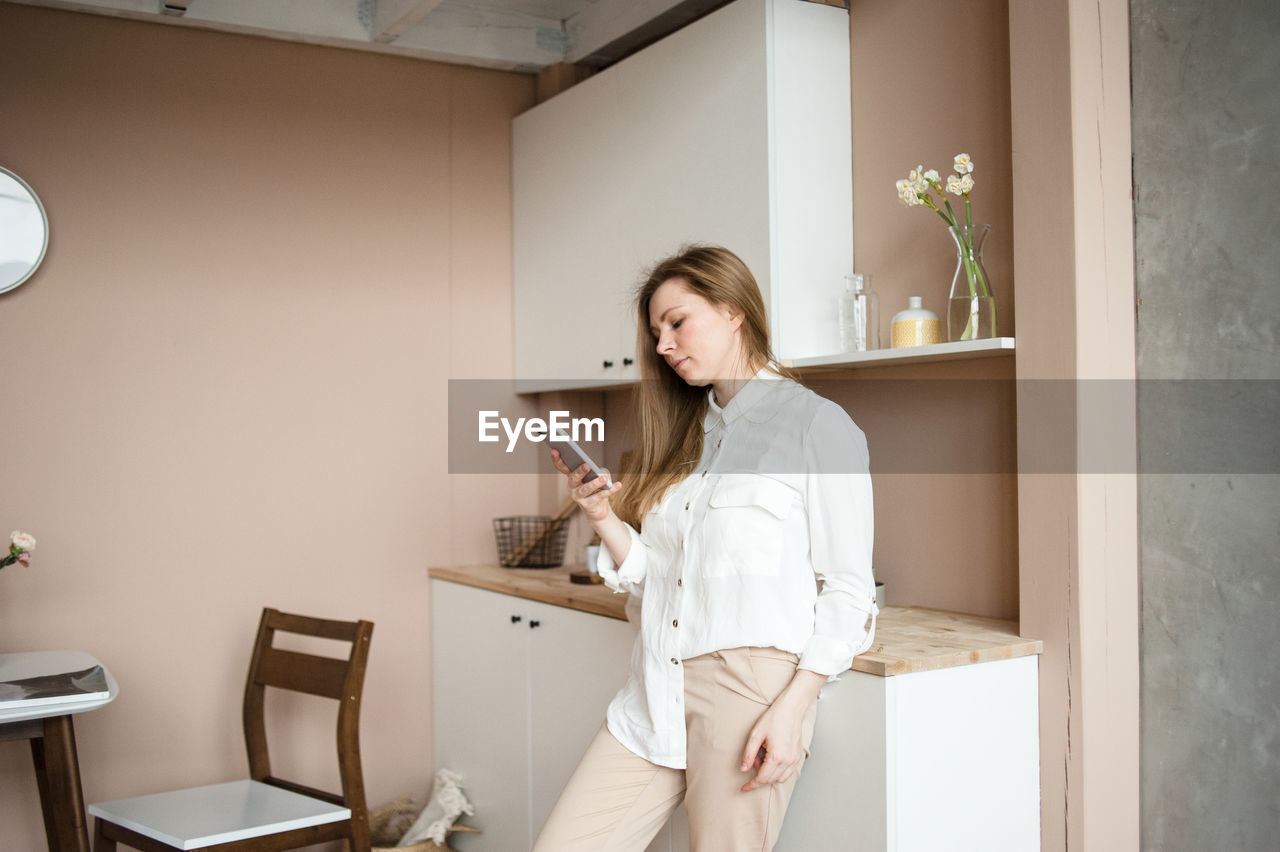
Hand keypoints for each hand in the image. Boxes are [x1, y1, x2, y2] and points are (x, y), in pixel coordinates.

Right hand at [551, 448, 619, 522]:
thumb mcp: (598, 476)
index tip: (555, 450)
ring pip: (586, 489)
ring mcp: (578, 497)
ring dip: (595, 483)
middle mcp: (572, 486)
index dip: (557, 459)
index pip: (562, 467)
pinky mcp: (588, 505)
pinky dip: (610, 490)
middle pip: (574, 477)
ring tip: (603, 478)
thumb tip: (602, 474)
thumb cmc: (596, 487)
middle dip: (580, 471)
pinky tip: (618, 485)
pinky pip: (600, 496)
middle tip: (586, 465)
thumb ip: (599, 471)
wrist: (597, 509)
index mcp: (571, 476)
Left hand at [738, 669, 823, 792]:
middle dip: (759, 775)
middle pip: (771, 780)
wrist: (792, 708)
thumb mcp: (756, 735)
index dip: (751, 785)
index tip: (744, 788)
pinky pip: (788, 772)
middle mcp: (788, 761)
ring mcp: (795, 759)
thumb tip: (744, 768)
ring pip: (780, 778)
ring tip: (763, 756)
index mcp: (777, 756)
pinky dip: (778, 771)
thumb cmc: (775, 718)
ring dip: (769, 774)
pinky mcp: (798, 756)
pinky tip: (772, 758)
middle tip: (754, 759)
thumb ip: (749, 754)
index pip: (762, 779)